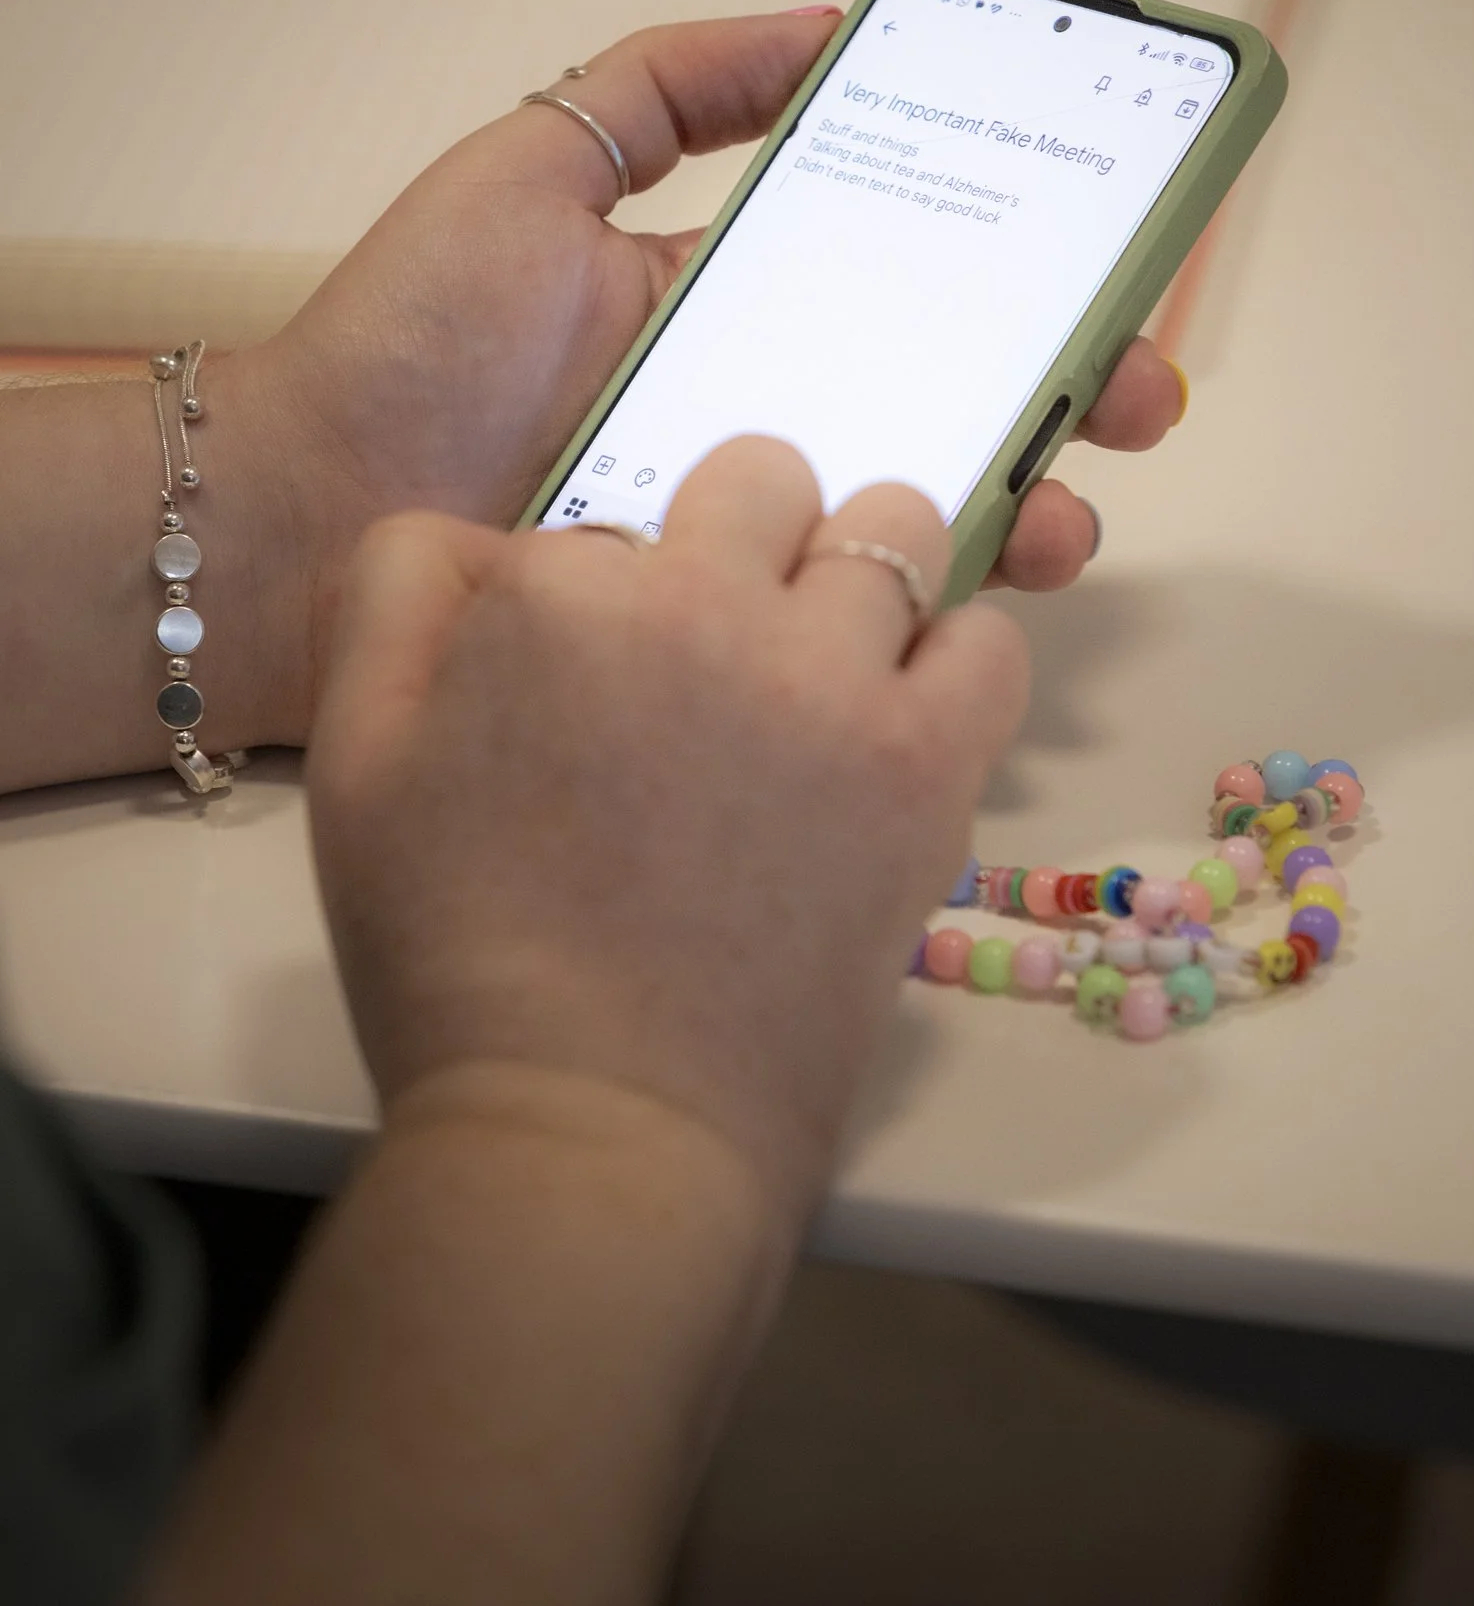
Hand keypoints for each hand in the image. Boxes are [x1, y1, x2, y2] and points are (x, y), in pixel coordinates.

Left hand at [234, 10, 1184, 741]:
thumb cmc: (414, 332)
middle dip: (1066, 394)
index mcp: (736, 305)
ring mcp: (746, 528)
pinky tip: (987, 577)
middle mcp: (761, 416)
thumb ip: (668, 85)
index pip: (910, 280)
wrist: (308, 509)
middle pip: (945, 402)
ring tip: (1072, 506)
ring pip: (920, 514)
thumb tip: (822, 22)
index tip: (1108, 257)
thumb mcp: (537, 164)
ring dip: (1027, 502)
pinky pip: (847, 613)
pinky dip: (934, 598)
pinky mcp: (723, 627)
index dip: (1015, 270)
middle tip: (1143, 393)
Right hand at [307, 440, 1028, 1226]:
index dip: (604, 600)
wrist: (596, 1129)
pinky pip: (987, 637)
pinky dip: (952, 658)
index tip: (599, 694)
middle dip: (740, 538)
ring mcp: (829, 678)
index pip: (603, 520)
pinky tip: (895, 721)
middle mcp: (704, 602)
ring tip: (821, 673)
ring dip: (857, 577)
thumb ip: (398, 600)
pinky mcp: (926, 762)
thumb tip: (486, 533)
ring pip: (890, 526)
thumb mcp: (353, 762)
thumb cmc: (458, 961)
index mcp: (557, 592)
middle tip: (722, 652)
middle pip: (760, 476)